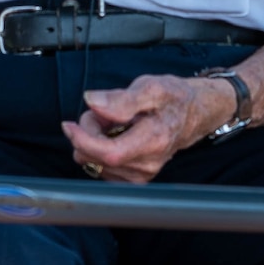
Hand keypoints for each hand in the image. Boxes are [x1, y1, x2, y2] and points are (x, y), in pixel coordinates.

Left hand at [60, 73, 236, 183]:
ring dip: (95, 140)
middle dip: (89, 132)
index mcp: (153, 140)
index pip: (109, 153)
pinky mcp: (136, 177)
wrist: (194, 113)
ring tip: (114, 121)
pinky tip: (114, 135)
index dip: (83, 140)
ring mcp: (142, 173)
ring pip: (96, 163)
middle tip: (103, 111)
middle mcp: (148, 163)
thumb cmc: (173, 98)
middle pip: (97, 158)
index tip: (69, 125)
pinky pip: (103, 168)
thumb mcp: (151, 87)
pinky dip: (101, 150)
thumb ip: (121, 98)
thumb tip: (92, 102)